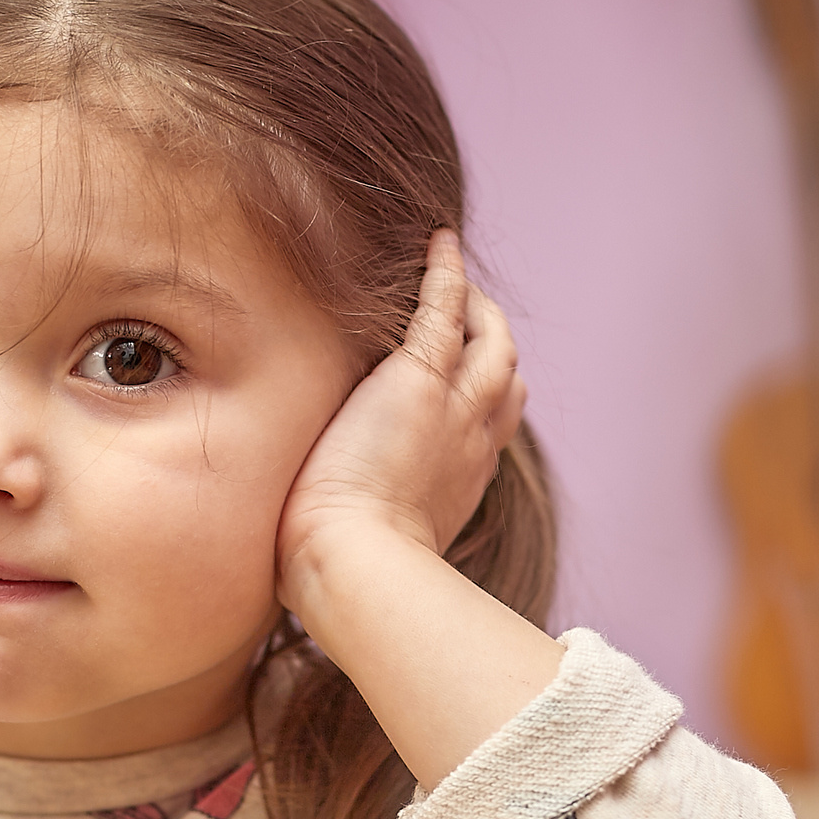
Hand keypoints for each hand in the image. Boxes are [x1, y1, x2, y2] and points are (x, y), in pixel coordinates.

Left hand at [276, 230, 526, 612]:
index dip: (484, 402)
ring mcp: (453, 407)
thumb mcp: (369, 550)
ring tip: (455, 275)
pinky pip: (445, 308)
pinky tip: (439, 242)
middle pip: (503, 379)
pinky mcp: (420, 378)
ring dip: (477, 306)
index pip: (489, 431)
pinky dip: (447, 274)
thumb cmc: (345, 575)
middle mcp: (471, 441)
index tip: (465, 389)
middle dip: (492, 346)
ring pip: (488, 340)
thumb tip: (315, 558)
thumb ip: (361, 535)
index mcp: (459, 483)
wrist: (352, 564)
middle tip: (471, 317)